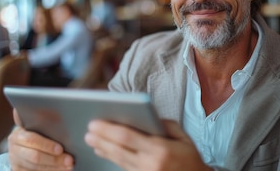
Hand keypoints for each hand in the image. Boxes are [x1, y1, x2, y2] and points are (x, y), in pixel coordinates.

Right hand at [7, 109, 74, 170]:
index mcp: (18, 133)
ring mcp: (15, 160)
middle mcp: (14, 147)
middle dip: (54, 159)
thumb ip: (42, 121)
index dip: (47, 145)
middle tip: (69, 159)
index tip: (60, 149)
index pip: (32, 139)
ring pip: (36, 167)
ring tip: (68, 166)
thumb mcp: (36, 126)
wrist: (21, 148)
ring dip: (54, 167)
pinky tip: (60, 169)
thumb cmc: (35, 134)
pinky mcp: (18, 170)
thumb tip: (58, 116)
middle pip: (35, 156)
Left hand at [84, 119, 210, 170]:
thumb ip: (165, 124)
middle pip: (119, 150)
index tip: (95, 122)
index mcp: (160, 149)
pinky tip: (103, 151)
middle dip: (101, 139)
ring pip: (119, 160)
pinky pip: (124, 168)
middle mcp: (150, 164)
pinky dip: (112, 158)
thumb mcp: (183, 138)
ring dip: (103, 149)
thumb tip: (146, 115)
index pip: (128, 137)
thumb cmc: (190, 158)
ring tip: (91, 139)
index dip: (108, 130)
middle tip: (88, 131)